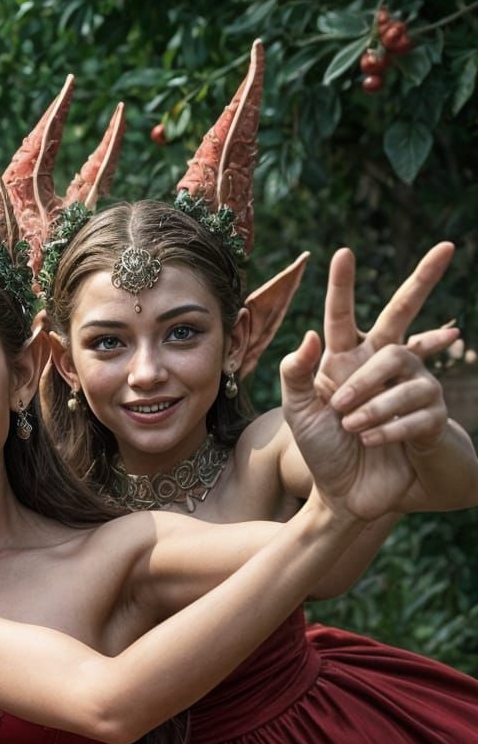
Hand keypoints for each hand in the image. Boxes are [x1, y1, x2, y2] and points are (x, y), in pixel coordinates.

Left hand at [282, 246, 456, 520]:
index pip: (342, 318)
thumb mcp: (298, 412)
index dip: (342, 287)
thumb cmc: (321, 450)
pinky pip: (416, 409)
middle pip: (401, 315)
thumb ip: (296, 374)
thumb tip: (312, 333)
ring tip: (348, 424)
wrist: (344, 496)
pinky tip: (372, 441)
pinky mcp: (427, 417)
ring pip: (401, 367)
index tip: (342, 252)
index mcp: (343, 362)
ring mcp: (408, 387)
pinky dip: (387, 427)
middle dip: (422, 280)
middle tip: (447, 248)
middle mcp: (379, 367)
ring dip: (370, 398)